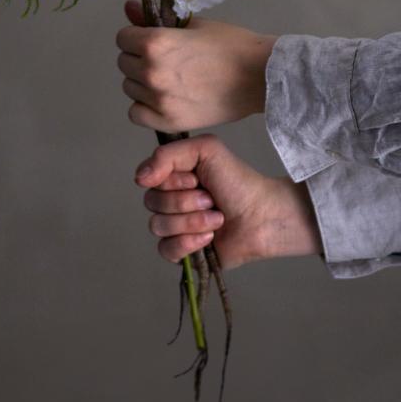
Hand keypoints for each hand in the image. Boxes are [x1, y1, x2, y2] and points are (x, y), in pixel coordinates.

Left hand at [116, 0, 276, 130]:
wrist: (259, 77)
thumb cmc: (230, 44)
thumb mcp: (193, 24)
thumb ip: (154, 19)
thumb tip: (128, 7)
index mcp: (155, 43)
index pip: (123, 38)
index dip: (136, 36)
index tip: (153, 39)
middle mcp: (150, 71)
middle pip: (124, 63)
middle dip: (139, 58)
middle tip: (165, 59)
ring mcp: (158, 99)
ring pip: (130, 88)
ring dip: (142, 82)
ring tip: (169, 80)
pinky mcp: (168, 121)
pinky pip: (136, 114)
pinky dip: (145, 107)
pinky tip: (164, 99)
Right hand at [135, 134, 321, 268]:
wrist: (261, 215)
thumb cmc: (237, 181)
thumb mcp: (206, 150)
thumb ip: (168, 154)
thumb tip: (138, 178)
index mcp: (172, 176)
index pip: (147, 178)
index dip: (171, 181)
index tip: (196, 179)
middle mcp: (170, 200)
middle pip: (151, 203)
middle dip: (185, 202)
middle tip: (211, 199)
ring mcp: (174, 227)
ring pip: (158, 226)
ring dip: (192, 222)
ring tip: (217, 219)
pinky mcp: (182, 252)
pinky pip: (166, 250)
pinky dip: (188, 243)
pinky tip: (208, 238)